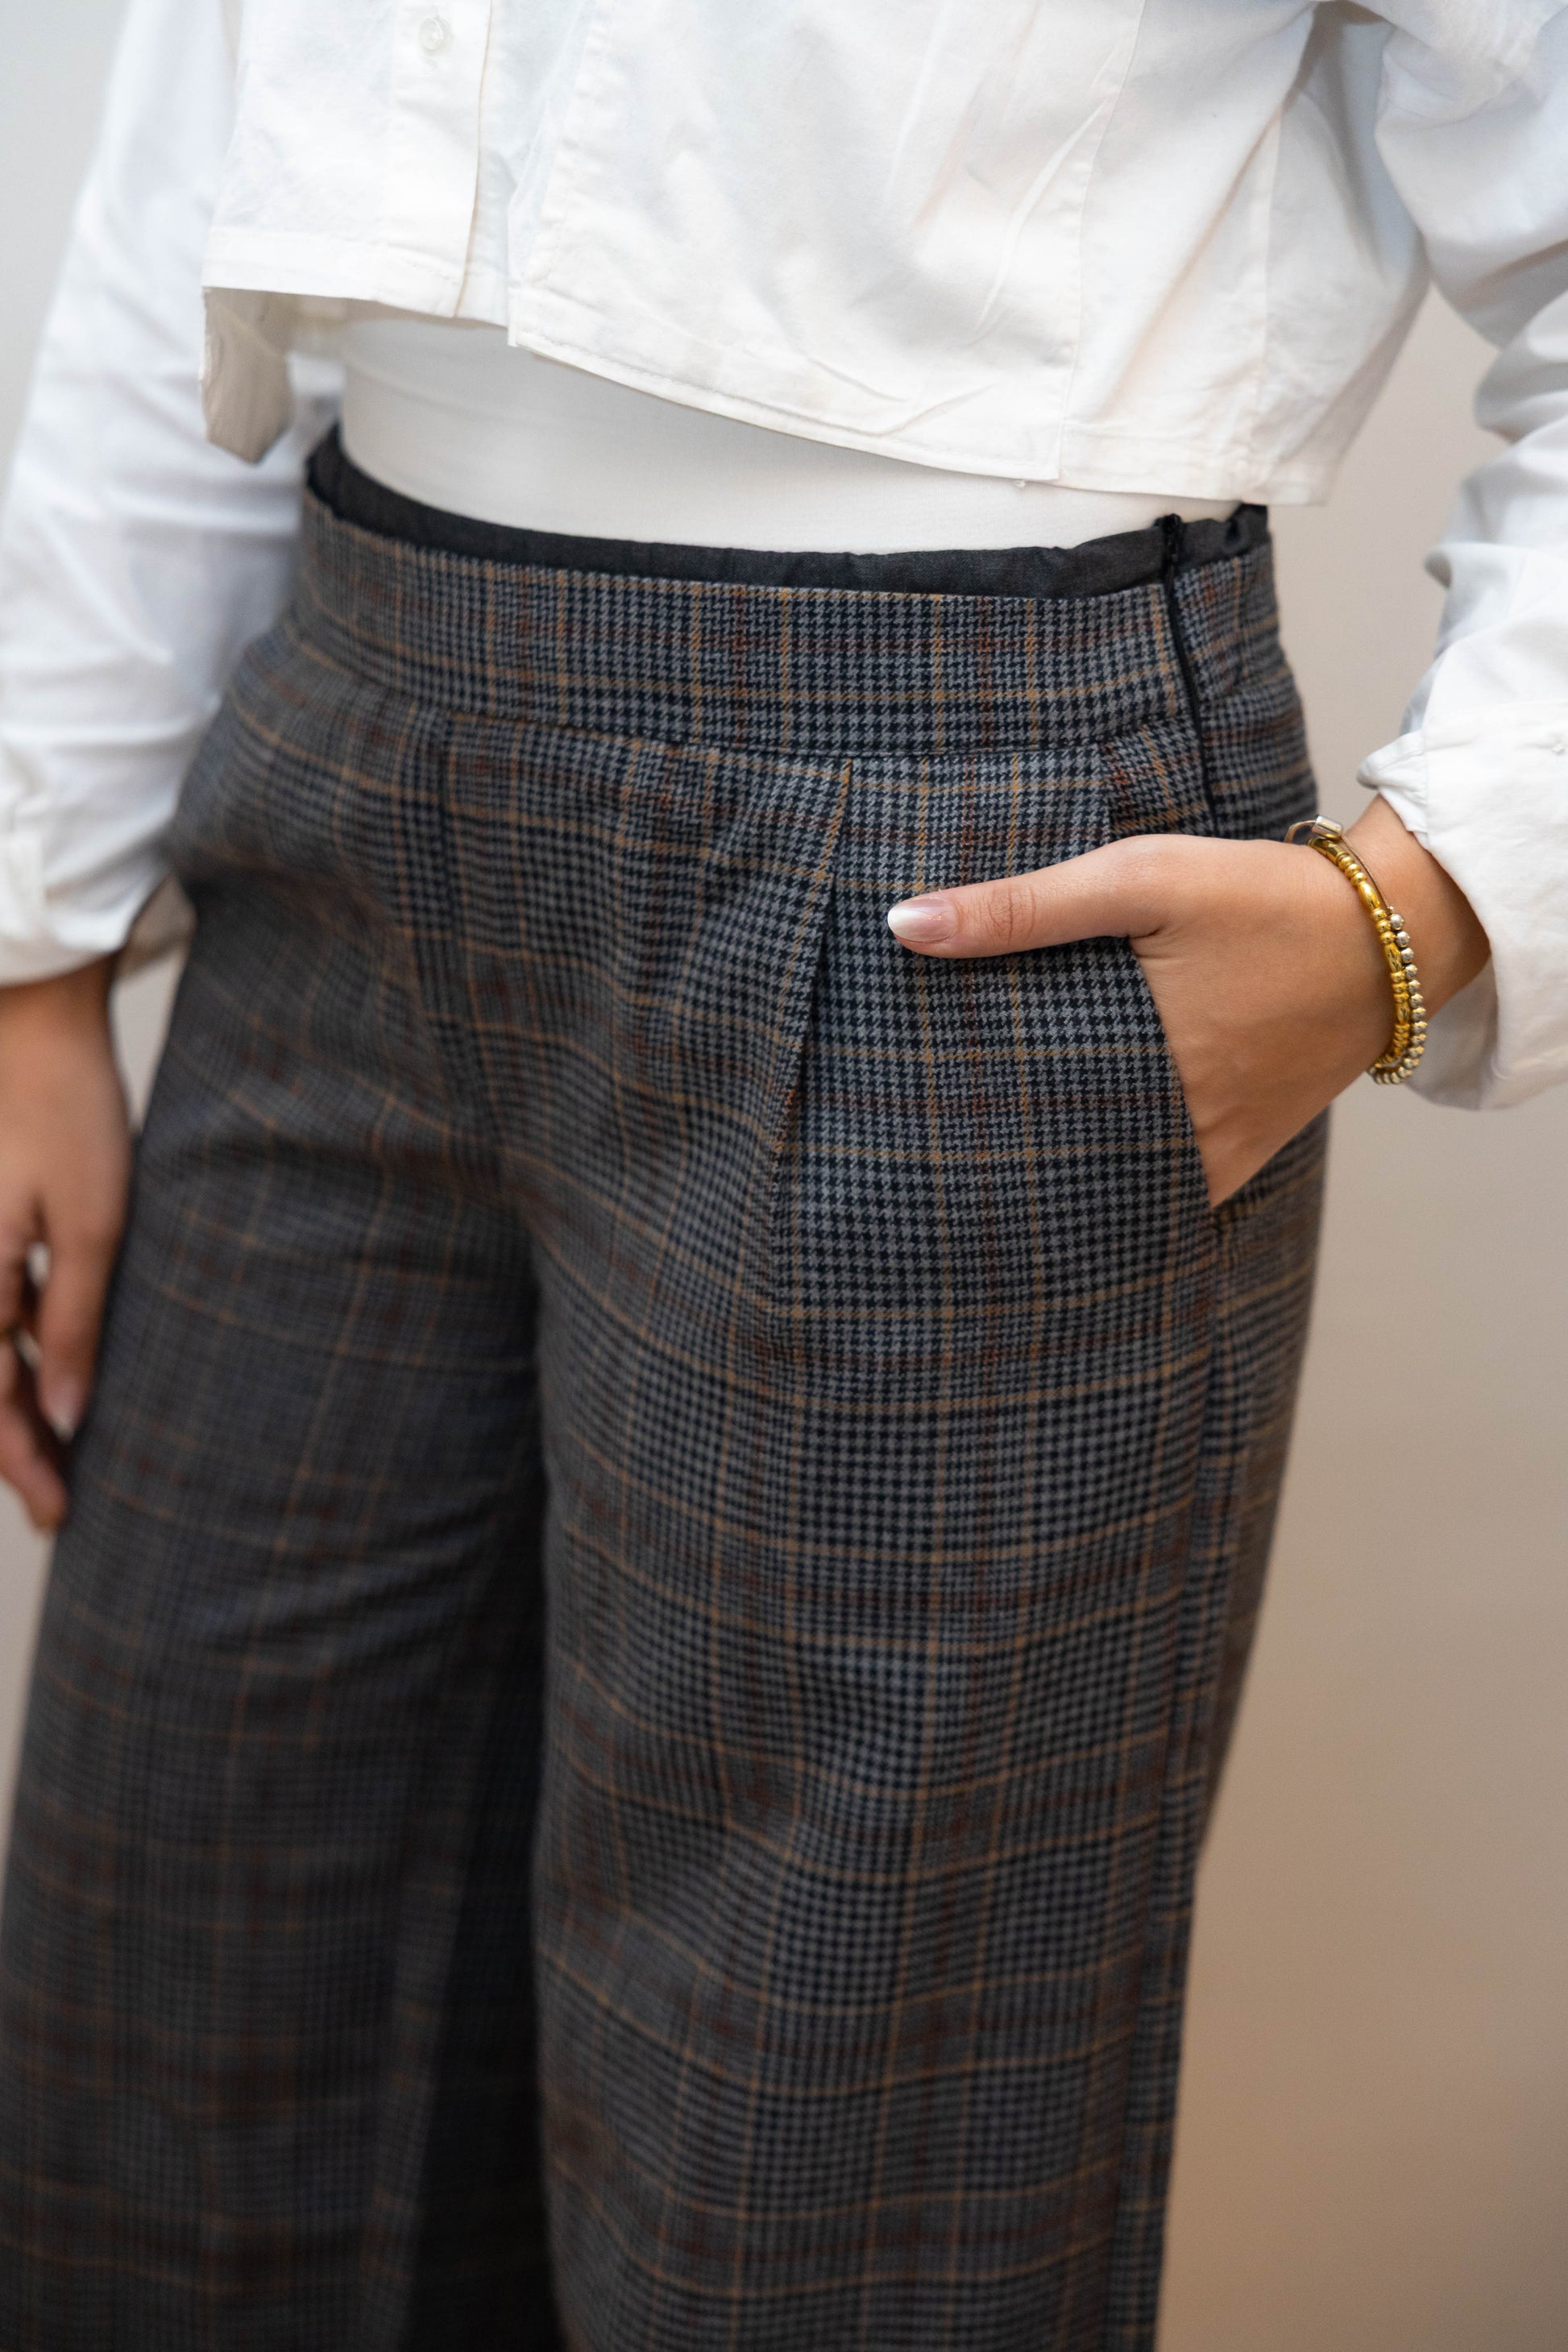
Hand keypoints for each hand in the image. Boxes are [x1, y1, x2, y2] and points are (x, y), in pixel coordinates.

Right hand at [0, 960, 128, 1531]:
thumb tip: (63, 1413)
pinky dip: (14, 1348)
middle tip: (55, 1502)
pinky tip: (49, 1372)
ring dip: (8, 1404)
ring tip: (56, 1450)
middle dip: (10, 1449)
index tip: (59, 1514)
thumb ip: (73, 1322)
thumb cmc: (67, 1111)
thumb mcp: (92, 1224)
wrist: (30, 1019)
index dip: (22, 1465)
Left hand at [885, 796, 1489, 1206]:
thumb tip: (904, 925)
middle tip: (900, 1171)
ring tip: (958, 1188)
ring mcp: (1209, 1150)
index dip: (943, 1132)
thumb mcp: (1138, 880)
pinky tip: (1055, 1195)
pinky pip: (1161, 1195)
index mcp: (1134, 1062)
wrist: (1390, 933)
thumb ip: (1023, 905)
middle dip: (981, 1167)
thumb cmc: (1258, 897)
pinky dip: (1112, 1195)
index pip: (1010, 1117)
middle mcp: (1171, 1125)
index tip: (879, 1138)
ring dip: (1043, 1185)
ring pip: (1102, 1189)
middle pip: (1048, 1163)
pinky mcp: (1240, 1154)